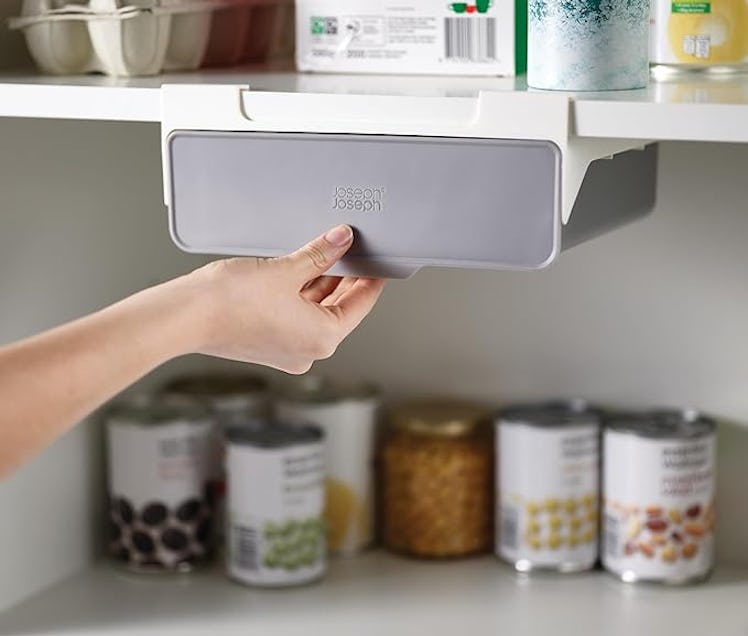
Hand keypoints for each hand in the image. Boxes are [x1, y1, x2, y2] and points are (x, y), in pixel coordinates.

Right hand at [182, 225, 385, 373]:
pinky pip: (295, 316)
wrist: (184, 316)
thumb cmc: (230, 301)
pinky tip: (301, 272)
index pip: (361, 305)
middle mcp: (308, 351)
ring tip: (326, 255)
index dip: (371, 279)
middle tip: (353, 252)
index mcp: (323, 339)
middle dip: (345, 279)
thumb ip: (321, 253)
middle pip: (339, 310)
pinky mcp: (267, 344)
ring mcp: (287, 350)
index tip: (378, 263)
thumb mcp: (287, 269)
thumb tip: (341, 240)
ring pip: (315, 312)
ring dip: (321, 285)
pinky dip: (301, 296)